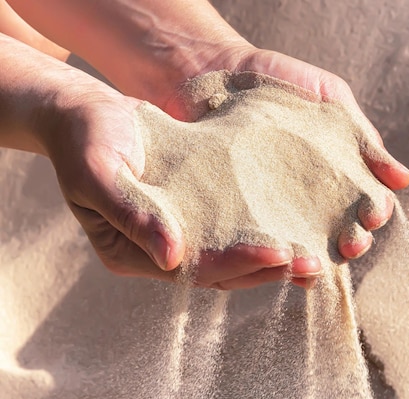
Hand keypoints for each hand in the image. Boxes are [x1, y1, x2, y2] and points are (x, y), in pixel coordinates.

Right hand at [44, 80, 318, 288]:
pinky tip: (299, 226)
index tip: (280, 255)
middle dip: (268, 269)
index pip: (193, 268)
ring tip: (317, 254)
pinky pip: (236, 227)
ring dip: (274, 256)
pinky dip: (266, 228)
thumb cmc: (85, 137)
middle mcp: (160, 251)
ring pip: (234, 254)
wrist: (88, 113)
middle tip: (312, 264)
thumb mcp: (98, 172)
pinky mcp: (197, 212)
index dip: (237, 263)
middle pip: (221, 270)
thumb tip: (171, 257)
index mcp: (131, 252)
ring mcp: (181, 233)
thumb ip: (130, 213)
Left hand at [163, 46, 408, 259]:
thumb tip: (403, 180)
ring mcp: (275, 210)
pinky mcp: (240, 219)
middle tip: (350, 245)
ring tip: (316, 264)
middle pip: (341, 232)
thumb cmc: (277, 81)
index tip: (373, 216)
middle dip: (352, 242)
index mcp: (336, 173)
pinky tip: (282, 270)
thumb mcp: (328, 98)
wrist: (212, 72)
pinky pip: (261, 246)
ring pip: (305, 246)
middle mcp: (310, 198)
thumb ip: (361, 135)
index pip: (365, 203)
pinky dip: (274, 262)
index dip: (374, 212)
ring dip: (317, 260)